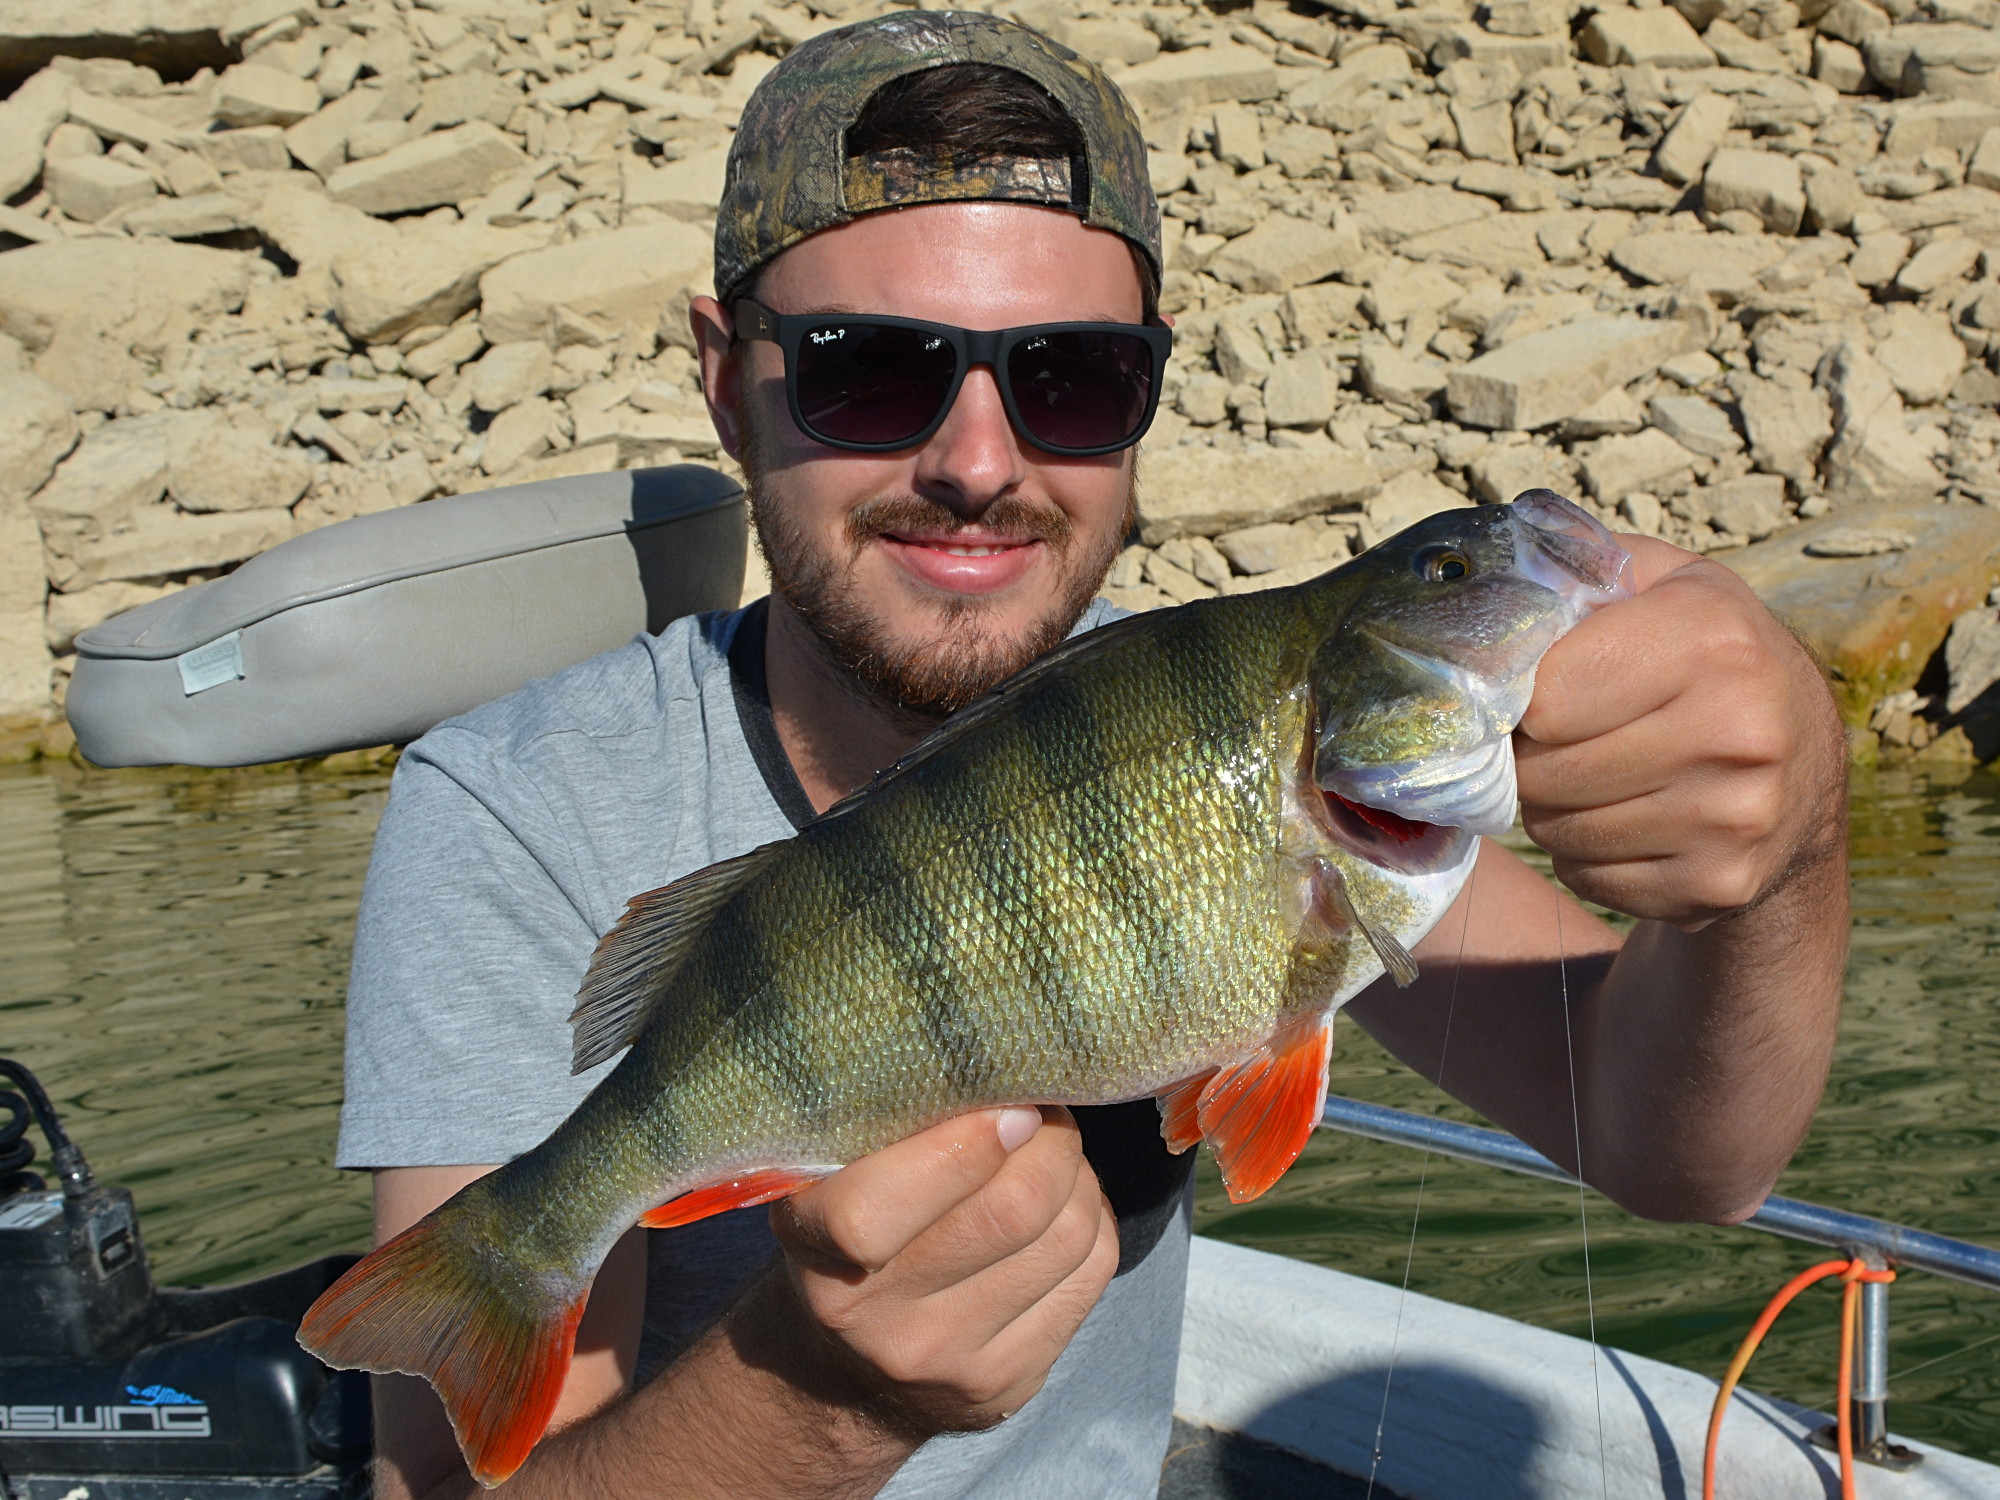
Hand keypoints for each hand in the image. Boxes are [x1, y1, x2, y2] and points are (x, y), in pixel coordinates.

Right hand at [741, 1106, 1118, 1438]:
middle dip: (1046, 1137)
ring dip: (1075, 1172)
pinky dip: (1093, 1215)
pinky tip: (1064, 1201)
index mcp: (818, 1257)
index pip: (875, 1212)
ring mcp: (957, 1362)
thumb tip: (990, 1058)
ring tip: (1048, 1149)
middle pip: (1011, 1209)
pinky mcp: (1016, 1380)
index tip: (1000, 1102)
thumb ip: (882, 1129)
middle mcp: (885, 1326)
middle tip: (1038, 1106)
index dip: (961, 1145)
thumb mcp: (824, 1183)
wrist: (847, 1378)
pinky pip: (1094, 1270)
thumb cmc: (843, 1242)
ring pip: (1068, 1234)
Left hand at [1515, 534, 1845, 929]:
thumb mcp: (1662, 582)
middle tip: (1562, 736)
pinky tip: (1626, 816)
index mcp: (1713, 641)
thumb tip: (1473, 606)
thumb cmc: (1708, 655)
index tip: (1533, 690)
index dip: (1519, 696)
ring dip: (1552, 806)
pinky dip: (1584, 853)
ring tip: (1596, 771)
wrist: (1805, 766)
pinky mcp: (1718, 883)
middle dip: (1529, 756)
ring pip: (1555, 831)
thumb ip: (1573, 570)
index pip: (1544, 697)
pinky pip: (1586, 876)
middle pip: (1541, 771)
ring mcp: (1733, 818)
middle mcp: (1737, 731)